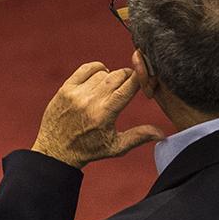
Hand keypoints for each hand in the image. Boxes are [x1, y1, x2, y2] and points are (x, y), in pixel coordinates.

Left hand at [31, 62, 162, 169]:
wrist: (56, 151)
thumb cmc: (89, 150)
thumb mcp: (115, 147)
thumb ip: (139, 137)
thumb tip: (163, 134)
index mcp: (105, 114)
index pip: (128, 86)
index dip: (139, 79)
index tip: (144, 79)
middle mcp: (90, 102)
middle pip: (117, 76)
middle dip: (127, 77)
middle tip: (129, 83)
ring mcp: (76, 94)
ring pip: (103, 73)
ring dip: (110, 77)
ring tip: (110, 88)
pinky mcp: (65, 89)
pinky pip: (86, 68)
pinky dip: (96, 69)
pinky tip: (100, 76)